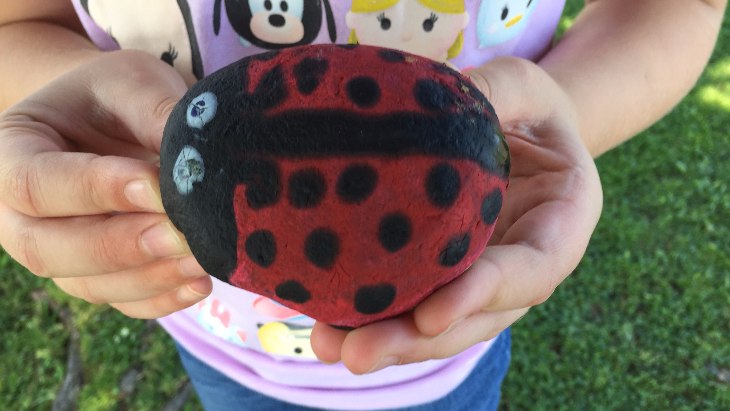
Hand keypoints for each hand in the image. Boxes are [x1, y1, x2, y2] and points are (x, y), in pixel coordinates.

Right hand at [0, 50, 212, 317]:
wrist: (120, 121)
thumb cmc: (119, 96)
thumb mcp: (134, 83)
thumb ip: (156, 115)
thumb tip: (194, 168)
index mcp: (10, 151)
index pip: (34, 183)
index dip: (94, 190)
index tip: (155, 184)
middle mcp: (18, 213)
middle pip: (46, 248)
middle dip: (119, 245)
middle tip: (180, 234)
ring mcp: (58, 251)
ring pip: (87, 284)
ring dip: (148, 276)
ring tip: (202, 258)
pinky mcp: (98, 277)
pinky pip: (121, 301)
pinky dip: (162, 298)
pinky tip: (199, 283)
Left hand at [310, 57, 602, 372]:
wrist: (521, 132)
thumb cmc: (528, 106)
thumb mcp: (523, 84)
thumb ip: (498, 92)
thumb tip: (445, 96)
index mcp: (562, 222)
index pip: (531, 271)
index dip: (482, 296)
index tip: (430, 314)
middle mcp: (524, 263)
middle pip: (478, 317)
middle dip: (417, 340)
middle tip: (355, 354)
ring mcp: (485, 276)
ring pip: (442, 325)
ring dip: (388, 342)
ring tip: (329, 346)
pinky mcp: (449, 275)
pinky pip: (416, 304)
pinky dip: (374, 317)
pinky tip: (325, 322)